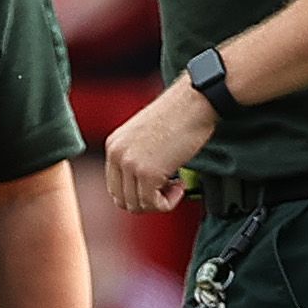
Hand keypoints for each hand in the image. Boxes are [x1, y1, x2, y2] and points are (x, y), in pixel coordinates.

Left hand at [103, 78, 216, 212]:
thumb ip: (136, 158)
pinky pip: (154, 203)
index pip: (114, 187)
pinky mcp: (148, 173)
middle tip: (166, 189)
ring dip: (159, 201)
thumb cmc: (177, 115)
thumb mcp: (144, 136)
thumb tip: (141, 186)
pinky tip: (180, 185)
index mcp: (114, 145)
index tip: (154, 188)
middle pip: (122, 200)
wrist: (193, 101)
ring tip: (175, 184)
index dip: (136, 194)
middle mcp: (118, 155)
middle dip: (146, 201)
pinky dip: (169, 202)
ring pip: (137, 205)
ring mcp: (131, 164)